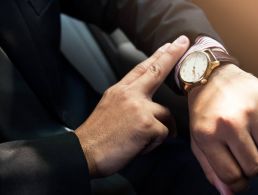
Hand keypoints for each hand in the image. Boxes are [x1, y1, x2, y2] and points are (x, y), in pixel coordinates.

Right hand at [75, 36, 189, 176]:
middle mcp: (130, 95)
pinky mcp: (147, 124)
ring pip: (165, 114)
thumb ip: (128, 100)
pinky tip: (139, 145)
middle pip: (156, 71)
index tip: (167, 46)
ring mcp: (139, 107)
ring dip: (158, 129)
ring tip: (141, 139)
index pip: (140, 69)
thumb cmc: (98, 134)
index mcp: (120, 91)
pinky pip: (164, 132)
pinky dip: (154, 142)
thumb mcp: (109, 108)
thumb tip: (146, 103)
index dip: (156, 56)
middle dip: (171, 55)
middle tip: (182, 42)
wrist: (85, 152)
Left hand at [189, 64, 257, 193]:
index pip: (231, 177)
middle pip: (253, 167)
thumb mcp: (197, 139)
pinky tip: (253, 126)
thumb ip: (211, 168)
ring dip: (257, 150)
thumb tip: (229, 194)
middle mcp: (229, 123)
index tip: (234, 172)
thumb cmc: (202, 111)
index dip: (234, 180)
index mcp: (207, 134)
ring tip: (245, 135)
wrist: (210, 76)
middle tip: (238, 148)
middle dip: (246, 164)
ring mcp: (251, 112)